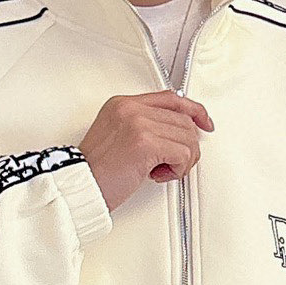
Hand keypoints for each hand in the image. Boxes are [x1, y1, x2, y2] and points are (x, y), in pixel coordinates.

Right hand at [78, 90, 214, 212]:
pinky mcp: (145, 143)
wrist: (80, 186)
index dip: (194, 110)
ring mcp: (138, 123)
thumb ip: (144, 127)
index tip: (205, 123)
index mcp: (123, 104)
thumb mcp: (118, 137)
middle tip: (172, 164)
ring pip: (187, 137)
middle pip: (183, 120)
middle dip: (186, 146)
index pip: (170, 98)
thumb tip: (178, 132)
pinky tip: (160, 175)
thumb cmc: (96, 171)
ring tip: (162, 171)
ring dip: (182, 161)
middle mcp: (131, 109)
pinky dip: (178, 169)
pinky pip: (183, 153)